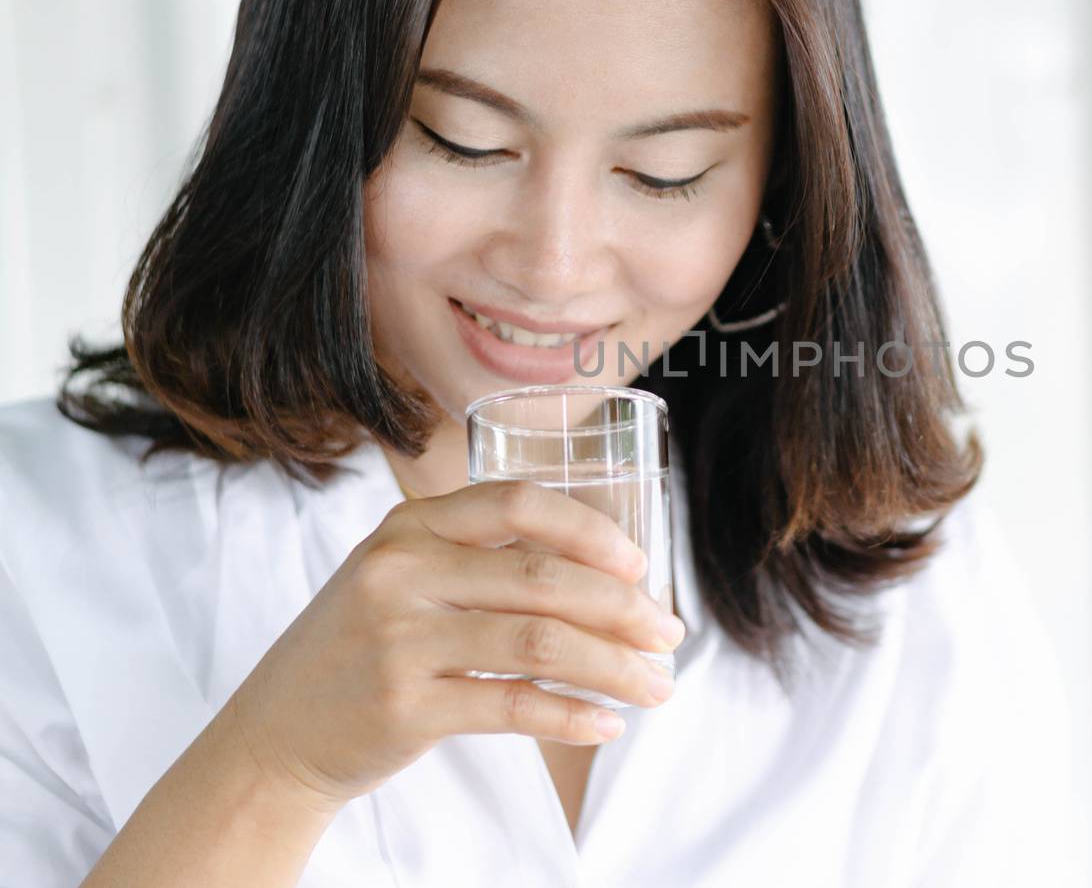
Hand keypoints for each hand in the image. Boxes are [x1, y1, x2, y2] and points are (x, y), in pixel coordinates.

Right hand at [219, 478, 685, 809]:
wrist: (274, 735)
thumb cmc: (360, 649)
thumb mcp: (400, 578)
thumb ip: (478, 558)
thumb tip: (605, 574)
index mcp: (409, 526)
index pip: (518, 503)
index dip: (590, 530)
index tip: (640, 563)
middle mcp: (401, 571)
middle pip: (543, 578)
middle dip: (624, 607)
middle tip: (669, 634)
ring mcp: (399, 639)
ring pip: (540, 642)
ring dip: (614, 666)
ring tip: (657, 686)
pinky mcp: (404, 706)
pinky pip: (512, 704)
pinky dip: (572, 714)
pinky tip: (607, 723)